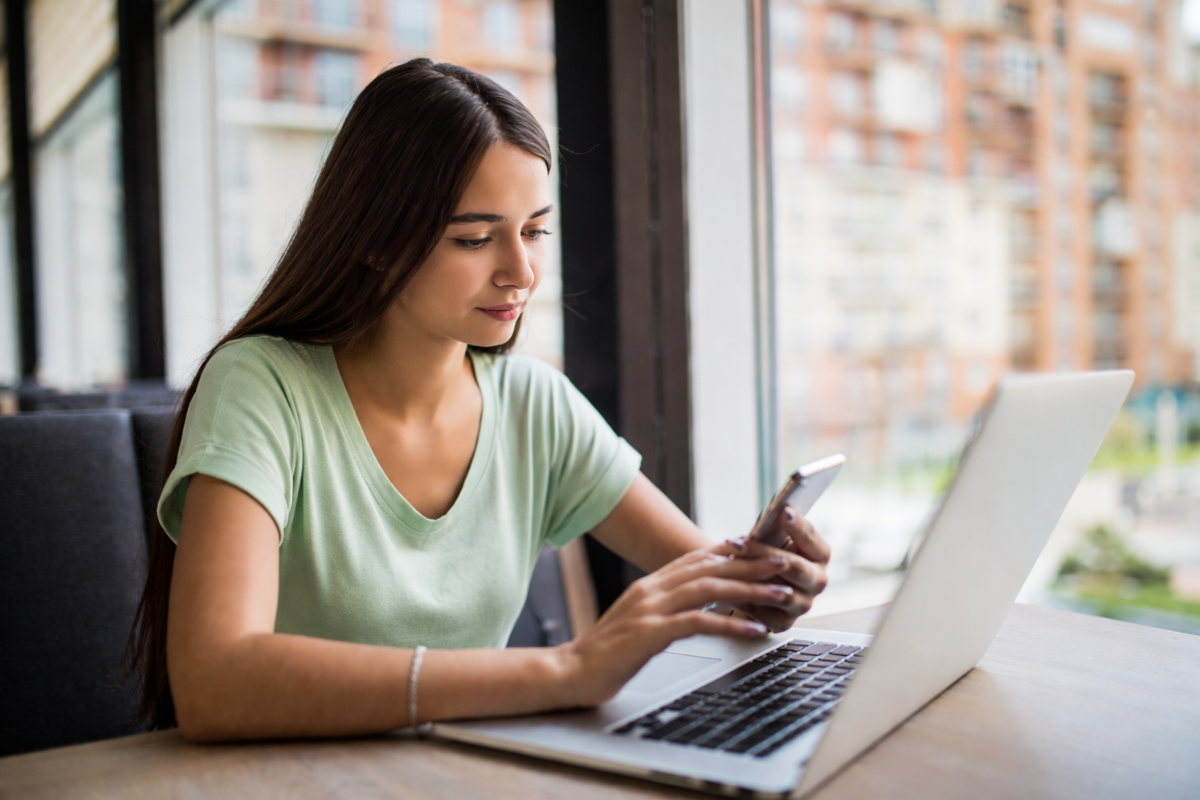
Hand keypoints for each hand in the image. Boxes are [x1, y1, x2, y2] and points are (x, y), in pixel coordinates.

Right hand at [555, 543, 793, 706]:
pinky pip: (697, 623)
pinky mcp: (649, 634)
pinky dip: (729, 623)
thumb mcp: (638, 622)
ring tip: (780, 593)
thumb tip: (694, 604)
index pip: (696, 558)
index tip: (762, 547)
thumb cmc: (606, 654)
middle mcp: (651, 590)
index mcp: (649, 585)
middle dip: (751, 563)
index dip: (732, 550)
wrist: (570, 672)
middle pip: (709, 567)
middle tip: (784, 560)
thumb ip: (663, 607)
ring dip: (749, 589)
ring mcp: (650, 609)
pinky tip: (753, 629)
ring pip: (709, 589)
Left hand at [725, 506, 829, 632]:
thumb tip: (777, 512)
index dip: (798, 526)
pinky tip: (725, 588)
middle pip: (795, 568)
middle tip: (740, 543)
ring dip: (750, 579)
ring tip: (728, 565)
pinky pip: (763, 613)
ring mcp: (803, 604)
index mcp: (819, 555)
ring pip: (779, 593)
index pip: (812, 539)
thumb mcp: (773, 538)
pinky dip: (744, 600)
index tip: (783, 511)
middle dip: (764, 554)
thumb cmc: (766, 553)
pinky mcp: (784, 622)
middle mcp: (817, 581)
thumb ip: (776, 529)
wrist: (756, 583)